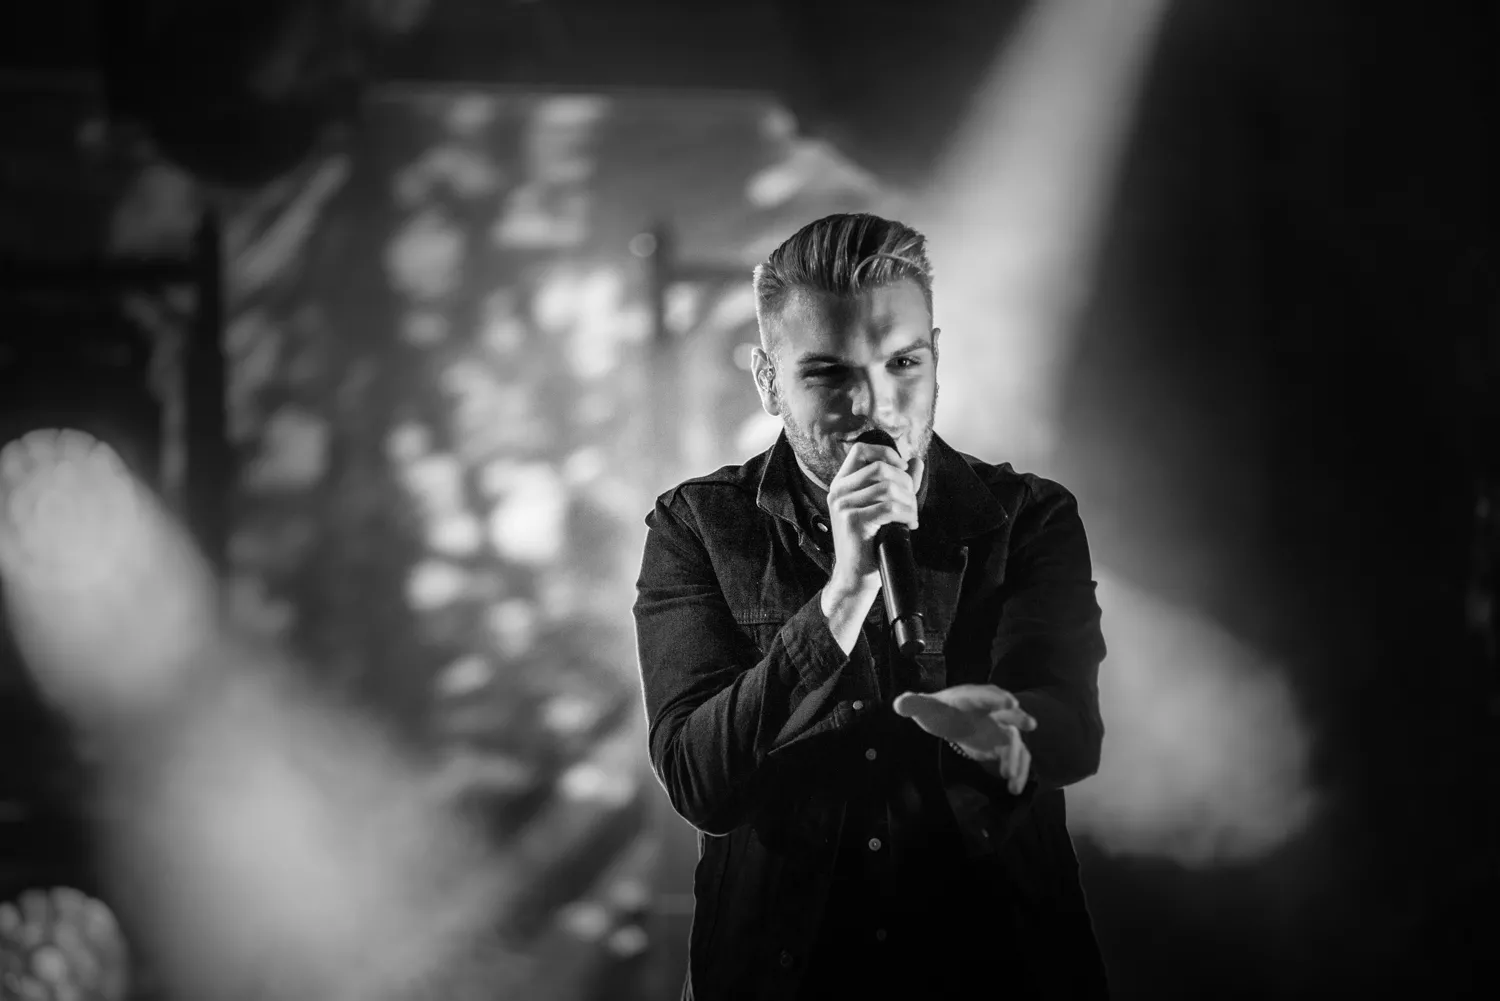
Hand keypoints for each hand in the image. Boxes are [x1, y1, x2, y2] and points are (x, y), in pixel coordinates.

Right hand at [825, 440, 923, 594]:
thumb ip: (899, 483)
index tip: (902, 468)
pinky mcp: (852, 521)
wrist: (855, 576)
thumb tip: (917, 462)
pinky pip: (889, 508)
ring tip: (911, 516)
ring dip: (909, 502)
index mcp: (842, 484)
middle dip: (905, 483)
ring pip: (887, 488)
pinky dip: (906, 515)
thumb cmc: (869, 542)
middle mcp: (838, 491)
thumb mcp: (883, 507)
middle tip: (911, 502)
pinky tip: (909, 524)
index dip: (885, 453)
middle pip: (880, 468)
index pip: (860, 450)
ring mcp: (843, 506)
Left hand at [893, 684, 1035, 794]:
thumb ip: (913, 704)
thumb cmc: (940, 711)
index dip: (996, 698)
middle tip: (1030, 724)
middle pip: (1009, 714)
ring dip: (1016, 756)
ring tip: (1010, 775)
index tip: (1009, 701)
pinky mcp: (1004, 746)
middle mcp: (993, 711)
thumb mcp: (925, 708)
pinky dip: (1018, 771)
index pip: (985, 695)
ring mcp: (1002, 728)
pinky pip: (1016, 758)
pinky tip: (1014, 788)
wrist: (952, 720)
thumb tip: (899, 703)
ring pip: (1015, 741)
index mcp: (973, 698)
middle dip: (1018, 718)